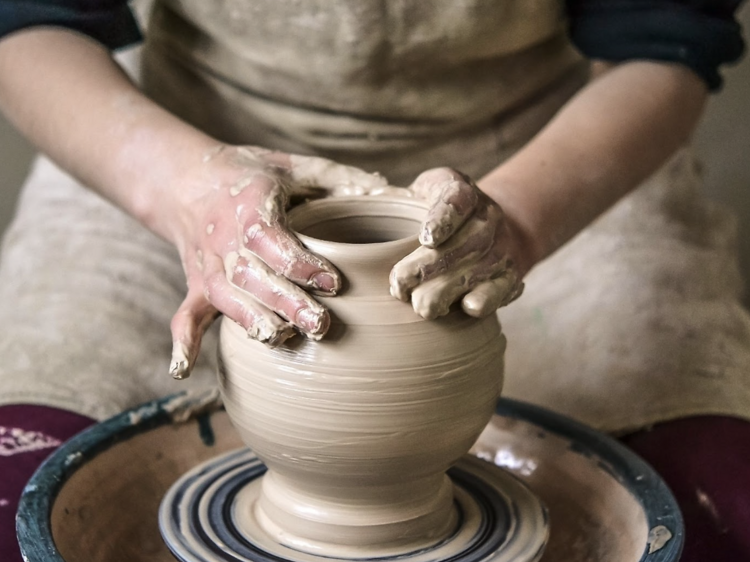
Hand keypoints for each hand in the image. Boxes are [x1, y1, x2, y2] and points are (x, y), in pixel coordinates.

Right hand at [166, 146, 389, 378]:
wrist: (185, 181)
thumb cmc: (251, 175)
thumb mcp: (291, 165)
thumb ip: (335, 178)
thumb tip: (384, 188)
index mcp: (248, 203)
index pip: (270, 237)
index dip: (299, 262)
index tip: (334, 283)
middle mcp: (223, 236)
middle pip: (251, 275)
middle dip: (285, 302)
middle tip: (320, 325)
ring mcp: (208, 264)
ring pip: (226, 297)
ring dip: (251, 321)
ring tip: (283, 340)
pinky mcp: (198, 284)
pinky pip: (186, 312)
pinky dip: (184, 340)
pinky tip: (183, 368)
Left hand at [390, 168, 524, 318]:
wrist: (490, 227)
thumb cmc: (433, 212)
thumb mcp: (416, 193)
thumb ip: (390, 198)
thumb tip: (363, 200)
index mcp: (460, 188)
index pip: (456, 199)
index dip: (443, 218)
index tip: (426, 237)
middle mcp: (487, 216)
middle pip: (465, 241)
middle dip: (430, 267)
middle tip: (399, 285)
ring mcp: (501, 246)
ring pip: (479, 269)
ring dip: (449, 290)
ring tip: (420, 306)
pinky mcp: (510, 275)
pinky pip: (501, 288)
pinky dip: (486, 299)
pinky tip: (465, 307)